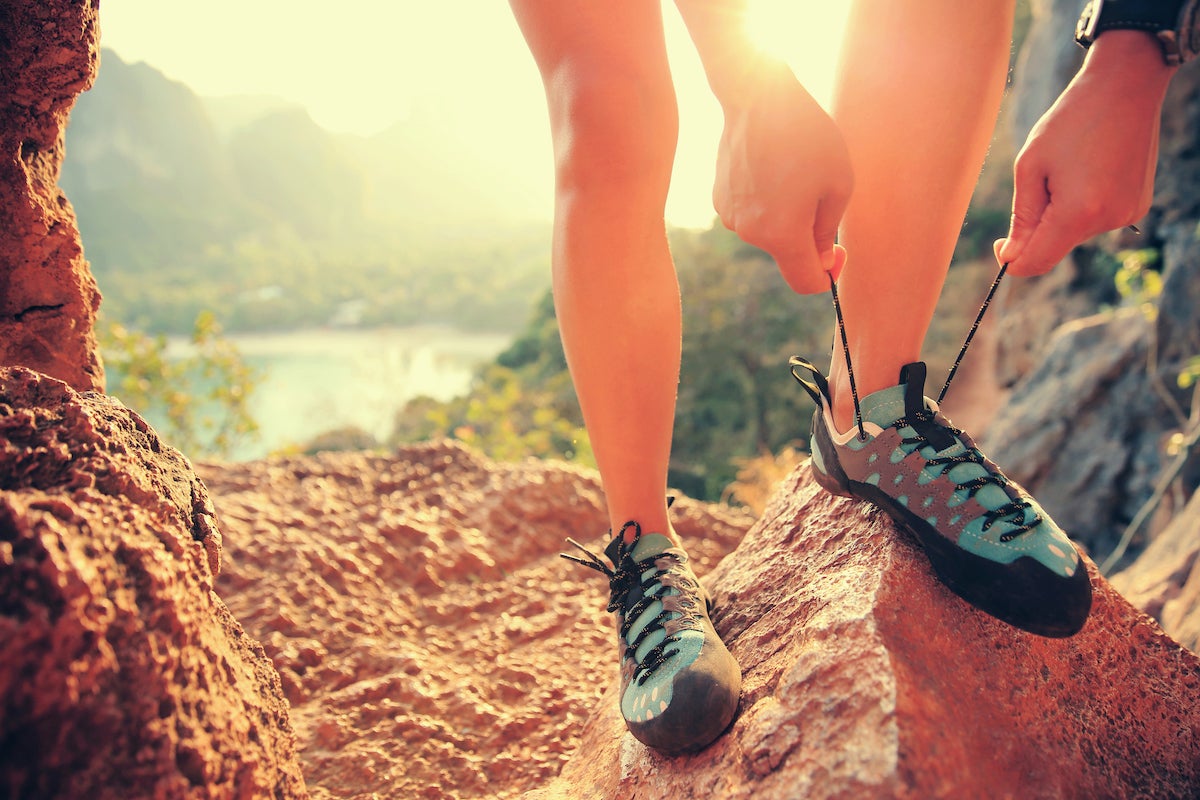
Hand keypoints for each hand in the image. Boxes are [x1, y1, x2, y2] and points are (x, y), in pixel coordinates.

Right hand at [714, 64, 852, 293]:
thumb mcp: (838, 182)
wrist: (755, 97)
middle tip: (819, 192)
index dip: (828, 274)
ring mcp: (730, 218)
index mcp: (783, 234)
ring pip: (769, 233)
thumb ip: (828, 230)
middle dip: (807, 236)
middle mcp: (751, 234)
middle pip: (788, 254)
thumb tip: (822, 259)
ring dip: (785, 215)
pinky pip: (751, 214)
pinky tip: (770, 167)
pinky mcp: (720, 200)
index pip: (806, 282)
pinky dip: (765, 202)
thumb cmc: (806, 135)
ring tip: (791, 171)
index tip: (838, 252)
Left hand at [996, 31, 1176, 276]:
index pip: (1036, 262)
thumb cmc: (1069, 122)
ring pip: (1075, 233)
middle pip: (1056, 247)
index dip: (1012, 262)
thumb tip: (1011, 258)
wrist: (1125, 87)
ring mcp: (1127, 214)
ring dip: (1062, 213)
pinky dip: (1083, 206)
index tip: (1000, 243)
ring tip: (1071, 168)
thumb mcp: (1030, 166)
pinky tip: (1090, 171)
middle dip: (1038, 227)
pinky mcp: (1138, 205)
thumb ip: (1021, 218)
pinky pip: (1097, 220)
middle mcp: (1108, 220)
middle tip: (1041, 181)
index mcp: (1078, 213)